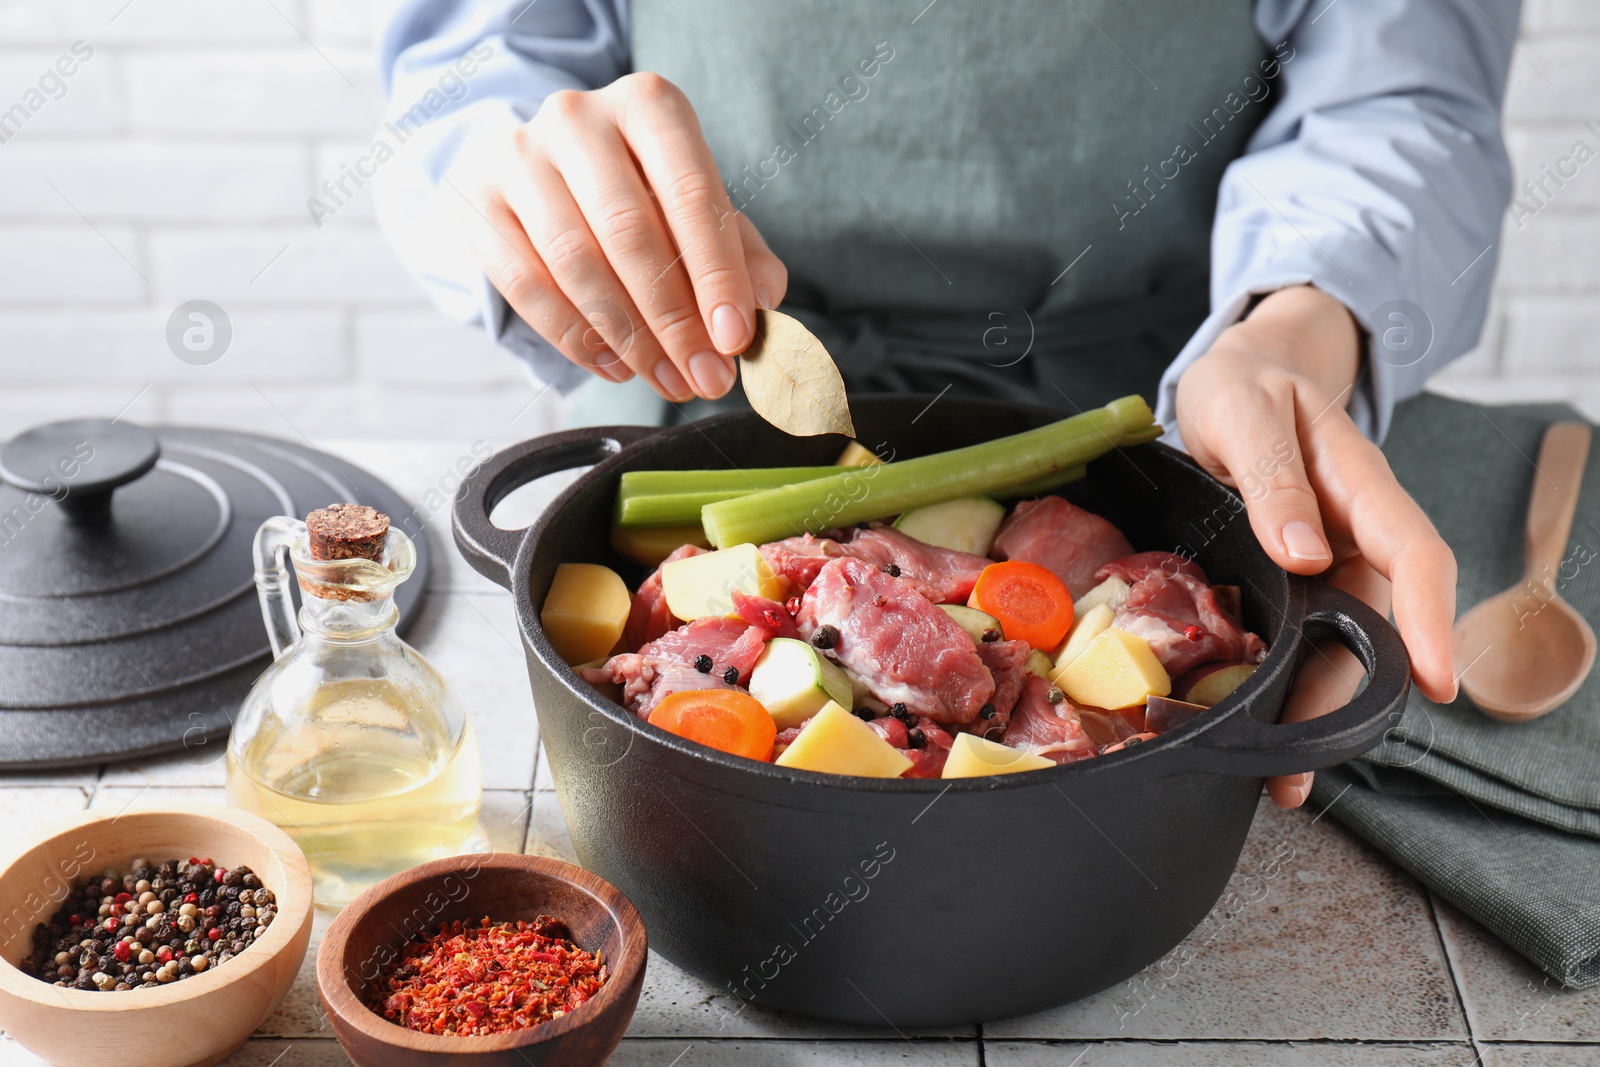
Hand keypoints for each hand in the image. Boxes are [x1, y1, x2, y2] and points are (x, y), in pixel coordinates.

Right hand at [456, 73, 787, 400]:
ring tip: (669, 381)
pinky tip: (616, 368)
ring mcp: (518, 156)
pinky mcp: (477, 201)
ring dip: (629, 339)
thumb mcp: (697, 207)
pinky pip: (526, 286)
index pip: (692, 194)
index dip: (718, 273)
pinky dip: (575, 339)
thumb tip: (762, 310)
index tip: (737, 339)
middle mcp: (578, 117)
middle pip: (630, 233)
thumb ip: (742, 255)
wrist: (543, 164)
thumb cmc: (639, 191)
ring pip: (575, 264)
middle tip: (707, 378)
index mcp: (648, 105)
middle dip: (675, 320)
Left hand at [1175, 285, 1457, 808]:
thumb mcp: (1242, 411)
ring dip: (1310, 709)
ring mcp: (1322, 561)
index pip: (1414, 554)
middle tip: (1306, 767)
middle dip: (1351, 699)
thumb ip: (1271, 475)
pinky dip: (1278, 683)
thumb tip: (1304, 550)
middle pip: (1373, 623)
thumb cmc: (1240, 387)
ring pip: (1333, 644)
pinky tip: (1252, 730)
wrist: (1228, 379)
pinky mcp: (1289, 579)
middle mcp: (1351, 533)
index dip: (1430, 618)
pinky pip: (1295, 636)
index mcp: (1358, 484)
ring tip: (1275, 775)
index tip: (1434, 679)